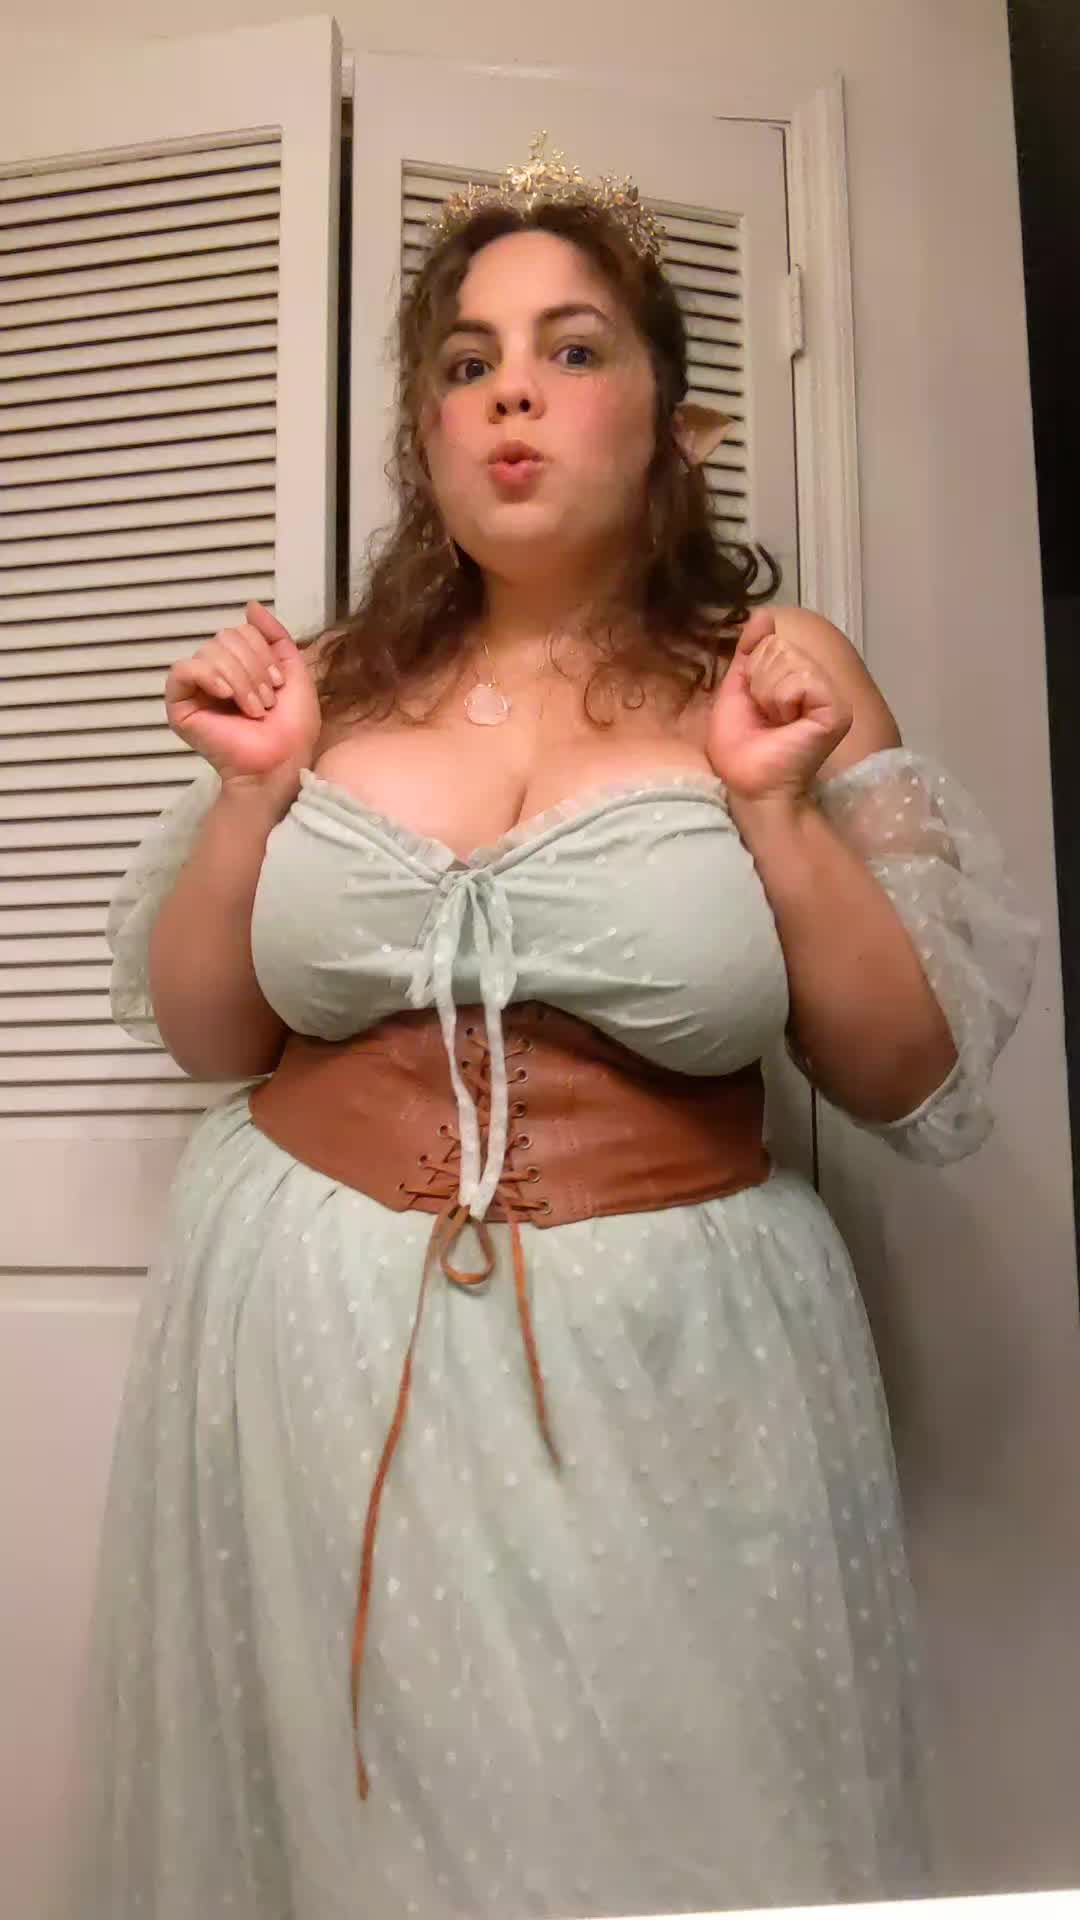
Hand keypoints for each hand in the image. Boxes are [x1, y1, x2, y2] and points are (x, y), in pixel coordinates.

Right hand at [164, 601, 321, 790]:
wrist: (280, 762)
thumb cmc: (291, 728)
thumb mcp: (294, 672)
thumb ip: (275, 636)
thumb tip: (250, 606)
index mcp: (239, 666)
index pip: (242, 631)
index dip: (264, 653)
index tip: (278, 684)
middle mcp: (215, 673)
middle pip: (226, 637)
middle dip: (253, 668)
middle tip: (265, 702)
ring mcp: (196, 689)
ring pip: (210, 652)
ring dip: (240, 680)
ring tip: (253, 709)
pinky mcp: (179, 705)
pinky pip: (184, 670)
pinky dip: (209, 677)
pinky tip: (225, 695)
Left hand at [705, 611, 852, 803]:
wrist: (749, 787)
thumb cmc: (739, 749)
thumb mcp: (736, 690)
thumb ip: (748, 652)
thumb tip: (764, 614)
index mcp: (800, 680)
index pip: (772, 642)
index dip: (753, 671)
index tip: (757, 706)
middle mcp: (821, 684)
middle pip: (780, 647)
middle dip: (759, 682)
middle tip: (765, 717)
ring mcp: (832, 696)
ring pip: (788, 660)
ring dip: (768, 693)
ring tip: (775, 722)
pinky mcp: (837, 709)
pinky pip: (800, 679)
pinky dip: (782, 700)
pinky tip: (787, 723)